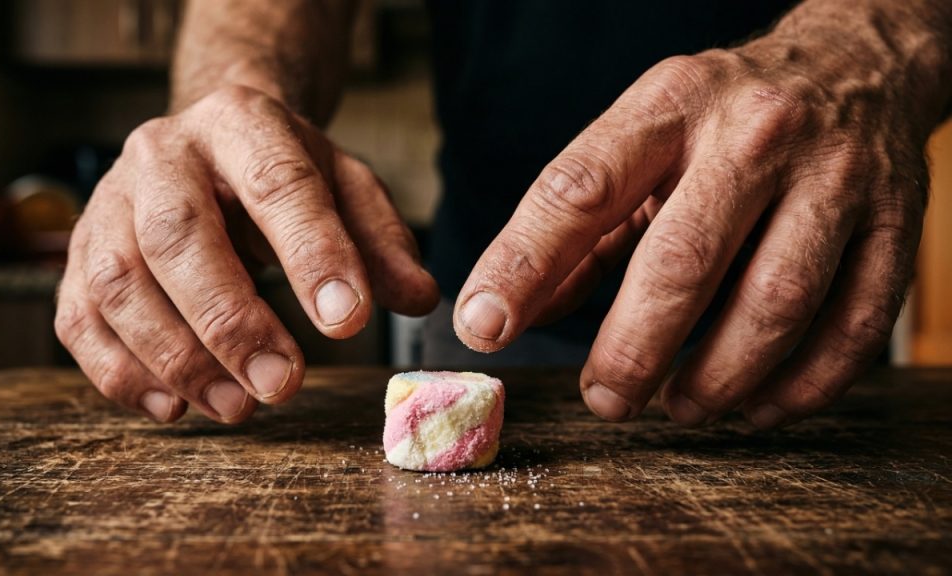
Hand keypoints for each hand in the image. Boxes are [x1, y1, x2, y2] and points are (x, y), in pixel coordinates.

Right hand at [56, 86, 438, 422]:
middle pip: (177, 236)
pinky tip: (174, 407)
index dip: (312, 254)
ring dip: (176, 358)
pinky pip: (79, 318)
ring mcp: (108, 203)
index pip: (276, 184)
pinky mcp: (79, 255)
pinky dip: (120, 374)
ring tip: (237, 408)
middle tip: (283, 385)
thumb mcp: (345, 186)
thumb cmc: (281, 173)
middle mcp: (161, 155)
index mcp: (240, 124)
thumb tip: (418, 298)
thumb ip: (381, 240)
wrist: (207, 143)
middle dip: (230, 321)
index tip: (347, 322)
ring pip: (119, 282)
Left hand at [454, 30, 938, 427]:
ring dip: (718, 377)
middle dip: (633, 349)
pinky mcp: (896, 223)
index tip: (484, 326)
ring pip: (775, 302)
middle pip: (683, 260)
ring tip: (679, 405)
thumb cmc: (724, 121)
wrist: (857, 65)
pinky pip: (853, 325)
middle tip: (605, 398)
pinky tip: (756, 405)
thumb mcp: (639, 146)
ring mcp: (835, 177)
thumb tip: (504, 313)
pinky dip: (801, 385)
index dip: (525, 263)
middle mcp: (754, 134)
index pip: (581, 188)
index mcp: (670, 107)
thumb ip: (575, 233)